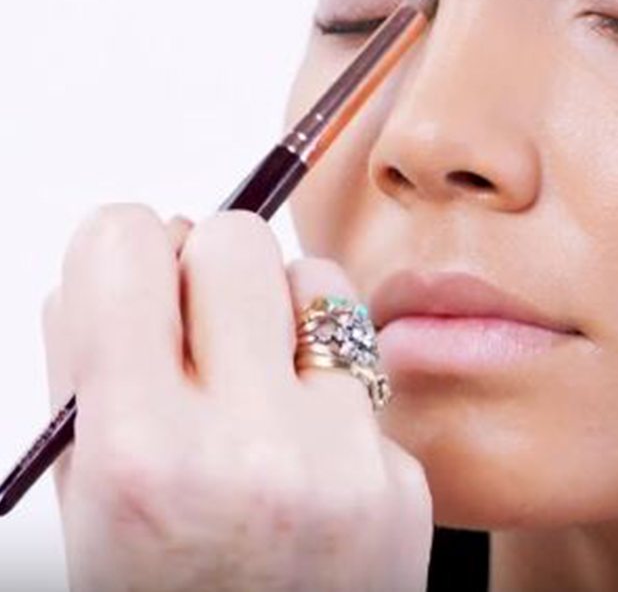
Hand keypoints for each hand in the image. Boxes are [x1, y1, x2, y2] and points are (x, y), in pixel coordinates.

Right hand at [41, 206, 432, 591]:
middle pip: (236, 240)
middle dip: (203, 264)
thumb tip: (113, 262)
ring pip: (318, 281)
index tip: (129, 277)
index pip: (129, 244)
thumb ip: (87, 374)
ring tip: (257, 377)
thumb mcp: (85, 506)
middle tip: (195, 320)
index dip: (121, 250)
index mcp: (142, 458)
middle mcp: (253, 451)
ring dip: (280, 308)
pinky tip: (305, 447)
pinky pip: (363, 367)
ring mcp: (344, 464)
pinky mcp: (402, 478)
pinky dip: (327, 384)